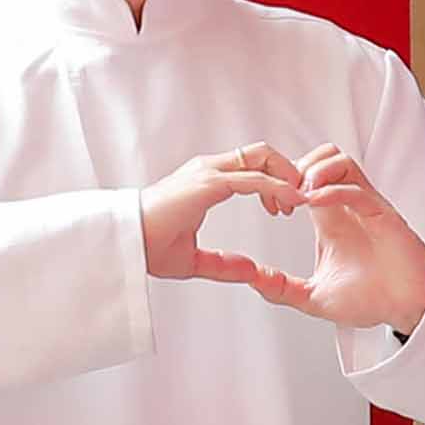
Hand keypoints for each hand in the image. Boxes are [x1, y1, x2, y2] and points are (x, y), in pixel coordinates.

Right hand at [137, 144, 315, 303]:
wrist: (125, 243)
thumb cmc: (148, 246)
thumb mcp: (194, 259)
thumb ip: (224, 263)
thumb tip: (252, 271)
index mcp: (205, 181)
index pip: (250, 165)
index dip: (275, 181)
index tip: (286, 207)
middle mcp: (208, 169)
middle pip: (262, 153)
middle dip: (288, 171)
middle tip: (300, 200)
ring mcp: (209, 172)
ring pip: (262, 157)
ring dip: (288, 175)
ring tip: (300, 201)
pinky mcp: (209, 184)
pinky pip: (254, 178)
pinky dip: (279, 187)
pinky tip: (292, 202)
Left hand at [278, 149, 424, 331]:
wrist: (408, 309)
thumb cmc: (372, 298)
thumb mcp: (313, 297)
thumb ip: (281, 288)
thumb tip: (251, 280)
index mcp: (330, 220)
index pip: (305, 178)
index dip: (283, 183)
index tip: (272, 206)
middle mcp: (348, 207)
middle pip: (322, 157)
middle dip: (296, 167)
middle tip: (283, 195)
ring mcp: (366, 207)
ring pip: (341, 162)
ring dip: (316, 171)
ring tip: (300, 195)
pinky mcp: (383, 215)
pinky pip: (358, 189)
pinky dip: (334, 190)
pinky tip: (316, 203)